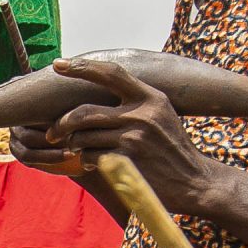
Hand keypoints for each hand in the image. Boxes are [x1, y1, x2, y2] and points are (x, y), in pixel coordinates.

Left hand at [35, 59, 219, 214]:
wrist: (195, 183)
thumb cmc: (171, 149)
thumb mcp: (161, 115)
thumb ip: (135, 101)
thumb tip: (97, 85)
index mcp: (151, 97)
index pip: (110, 72)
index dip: (81, 67)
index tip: (58, 64)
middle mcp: (142, 114)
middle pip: (83, 111)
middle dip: (61, 124)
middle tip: (53, 133)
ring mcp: (133, 138)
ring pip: (83, 137)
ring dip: (74, 146)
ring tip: (78, 151)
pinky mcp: (125, 162)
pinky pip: (89, 157)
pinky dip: (85, 161)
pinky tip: (92, 165)